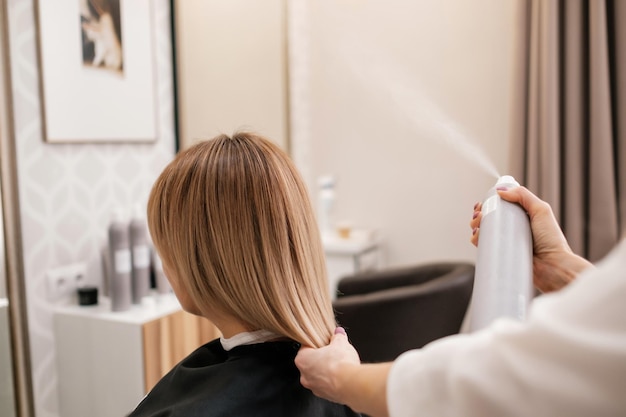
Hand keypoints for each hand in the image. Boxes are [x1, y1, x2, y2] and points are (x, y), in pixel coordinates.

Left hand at [295, 327, 359, 402]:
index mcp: (302, 359)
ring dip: (327, 370)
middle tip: (333, 352)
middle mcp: (304, 375)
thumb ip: (337, 336)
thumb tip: (338, 333)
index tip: (323, 342)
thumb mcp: (340, 342)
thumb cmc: (340, 364)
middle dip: (322, 358)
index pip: (305, 348)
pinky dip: (333, 380)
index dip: (316, 344)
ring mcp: (314, 387)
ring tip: (339, 364)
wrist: (350, 384)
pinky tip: (342, 375)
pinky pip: (327, 385)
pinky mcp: (325, 396)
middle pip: (311, 363)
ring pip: (318, 376)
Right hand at [470, 185, 592, 291]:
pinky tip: (477, 238)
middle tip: (479, 215)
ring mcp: (507, 242)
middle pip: (489, 218)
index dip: (488, 204)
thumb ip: (523, 196)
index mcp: (522, 216)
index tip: (483, 204)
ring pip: (484, 232)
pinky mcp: (502, 255)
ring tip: (478, 226)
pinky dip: (477, 240)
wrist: (553, 266)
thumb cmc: (552, 240)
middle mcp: (513, 229)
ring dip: (475, 226)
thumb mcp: (541, 210)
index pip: (500, 207)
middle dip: (479, 214)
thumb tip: (500, 191)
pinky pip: (485, 247)